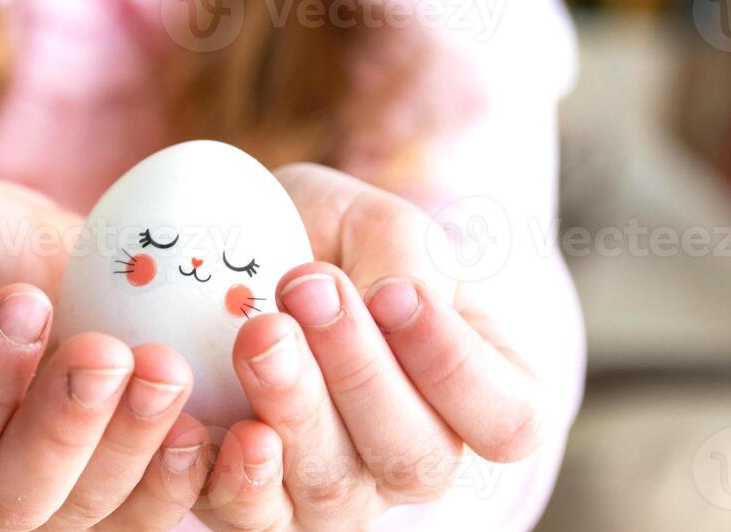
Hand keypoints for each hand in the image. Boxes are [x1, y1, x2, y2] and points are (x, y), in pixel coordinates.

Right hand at [0, 171, 212, 529]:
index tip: (25, 301)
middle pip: (6, 506)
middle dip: (64, 430)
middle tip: (109, 350)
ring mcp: (22, 509)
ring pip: (78, 517)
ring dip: (130, 449)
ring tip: (164, 369)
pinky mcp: (90, 499)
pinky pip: (132, 519)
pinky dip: (172, 481)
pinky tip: (197, 426)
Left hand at [196, 163, 542, 530]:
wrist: (254, 245)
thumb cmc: (339, 240)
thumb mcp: (383, 227)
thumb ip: (401, 263)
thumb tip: (379, 305)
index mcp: (484, 395)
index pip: (507, 420)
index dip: (455, 367)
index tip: (396, 292)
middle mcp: (419, 458)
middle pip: (415, 461)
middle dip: (359, 373)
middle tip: (308, 292)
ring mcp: (342, 493)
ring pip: (333, 491)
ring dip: (295, 408)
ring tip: (262, 330)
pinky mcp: (262, 504)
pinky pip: (254, 518)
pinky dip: (237, 477)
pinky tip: (223, 424)